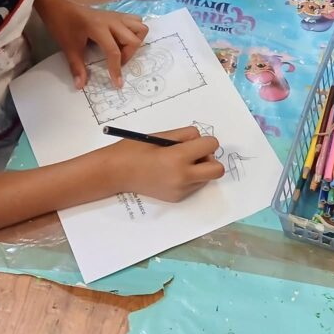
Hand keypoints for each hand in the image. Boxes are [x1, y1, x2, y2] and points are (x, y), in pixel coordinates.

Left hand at [36, 0, 147, 89]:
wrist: (58, 4)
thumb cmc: (62, 24)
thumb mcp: (68, 47)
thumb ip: (77, 67)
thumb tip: (81, 86)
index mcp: (99, 28)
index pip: (114, 51)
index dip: (116, 69)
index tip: (117, 84)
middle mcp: (112, 21)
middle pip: (134, 39)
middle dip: (128, 55)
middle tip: (117, 61)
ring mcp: (116, 16)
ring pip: (140, 27)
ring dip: (135, 41)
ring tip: (123, 49)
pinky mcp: (116, 14)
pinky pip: (135, 20)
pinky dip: (133, 31)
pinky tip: (121, 39)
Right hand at [99, 126, 223, 201]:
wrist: (116, 173)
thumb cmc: (135, 149)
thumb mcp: (161, 135)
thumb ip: (185, 136)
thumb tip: (202, 140)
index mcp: (178, 158)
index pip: (211, 145)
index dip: (205, 141)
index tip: (193, 141)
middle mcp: (183, 177)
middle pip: (217, 169)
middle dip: (210, 159)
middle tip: (194, 154)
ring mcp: (180, 190)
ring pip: (207, 178)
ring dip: (200, 169)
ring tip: (179, 163)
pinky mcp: (177, 198)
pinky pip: (195, 186)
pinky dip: (190, 178)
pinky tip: (172, 173)